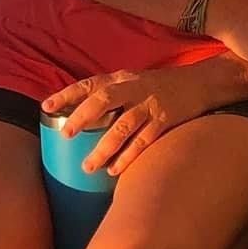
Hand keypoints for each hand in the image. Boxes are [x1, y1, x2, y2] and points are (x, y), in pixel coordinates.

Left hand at [44, 67, 212, 175]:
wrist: (202, 83)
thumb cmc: (163, 84)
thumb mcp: (135, 80)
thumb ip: (112, 93)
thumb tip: (82, 113)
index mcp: (123, 78)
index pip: (90, 84)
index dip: (67, 94)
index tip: (46, 106)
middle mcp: (135, 88)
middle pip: (103, 101)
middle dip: (82, 117)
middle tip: (66, 135)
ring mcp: (151, 105)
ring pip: (122, 127)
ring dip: (104, 147)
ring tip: (88, 166)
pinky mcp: (165, 121)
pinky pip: (143, 141)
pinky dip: (128, 156)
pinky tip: (115, 170)